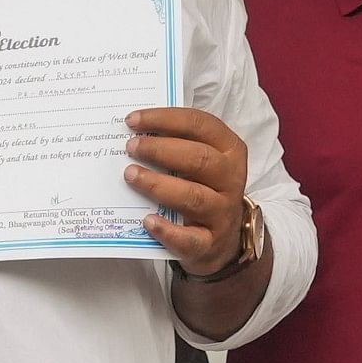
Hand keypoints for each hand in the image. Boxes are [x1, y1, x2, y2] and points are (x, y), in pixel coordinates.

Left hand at [124, 106, 250, 276]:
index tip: (133, 121)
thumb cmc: (204, 189)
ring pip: (192, 196)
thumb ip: (177, 145)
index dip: (165, 120)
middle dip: (160, 149)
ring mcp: (222, 213)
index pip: (199, 125)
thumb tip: (135, 133)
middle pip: (198, 159)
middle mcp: (231, 179)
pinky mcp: (209, 243)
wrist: (221, 240)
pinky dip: (167, 231)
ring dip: (158, 184)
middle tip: (130, 147)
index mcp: (229, 150)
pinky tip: (147, 221)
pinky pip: (189, 239)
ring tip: (130, 175)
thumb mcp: (201, 163)